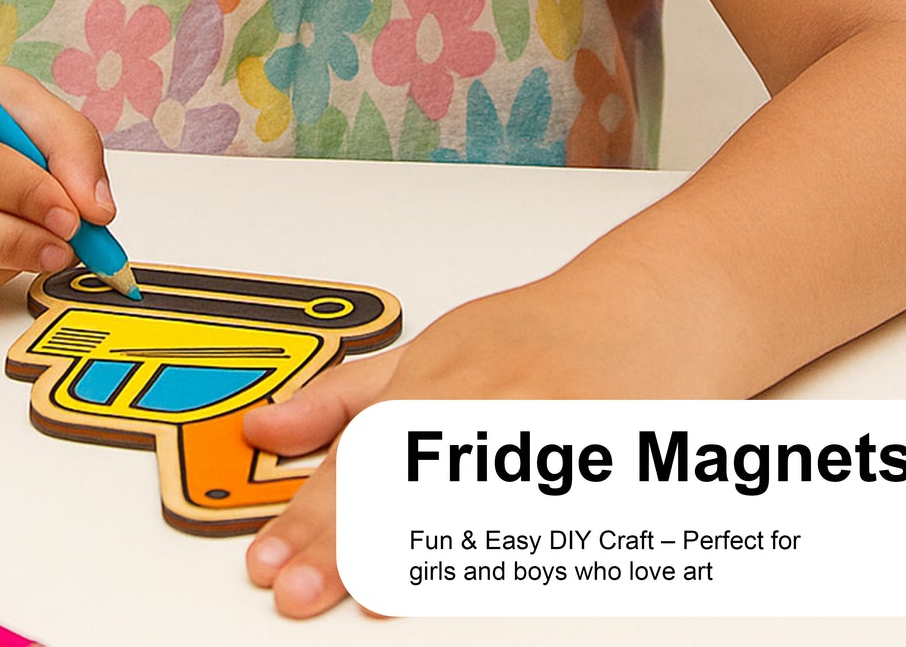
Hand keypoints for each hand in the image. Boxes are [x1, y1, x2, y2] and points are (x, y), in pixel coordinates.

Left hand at [243, 273, 699, 616]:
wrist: (644, 310)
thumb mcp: (424, 353)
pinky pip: (552, 519)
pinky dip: (513, 554)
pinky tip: (476, 585)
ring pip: (476, 501)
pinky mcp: (602, 468)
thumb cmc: (533, 335)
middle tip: (300, 588)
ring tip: (369, 594)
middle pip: (408, 481)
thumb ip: (341, 399)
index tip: (272, 555)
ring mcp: (547, 438)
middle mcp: (486, 407)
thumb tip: (261, 430)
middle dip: (350, 541)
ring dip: (420, 555)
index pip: (360, 454)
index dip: (311, 511)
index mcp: (437, 379)